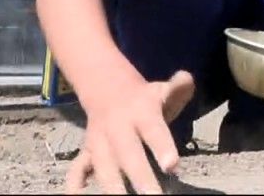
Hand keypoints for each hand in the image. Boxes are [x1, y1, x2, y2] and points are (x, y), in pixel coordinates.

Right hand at [66, 71, 195, 194]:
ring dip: (112, 187)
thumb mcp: (162, 89)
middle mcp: (119, 128)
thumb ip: (177, 88)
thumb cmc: (144, 99)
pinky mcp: (87, 152)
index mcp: (141, 112)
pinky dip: (75, 182)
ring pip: (104, 166)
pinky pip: (78, 168)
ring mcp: (101, 141)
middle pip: (129, 154)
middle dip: (140, 177)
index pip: (153, 131)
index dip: (163, 147)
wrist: (107, 89)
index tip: (172, 165)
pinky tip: (77, 194)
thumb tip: (187, 80)